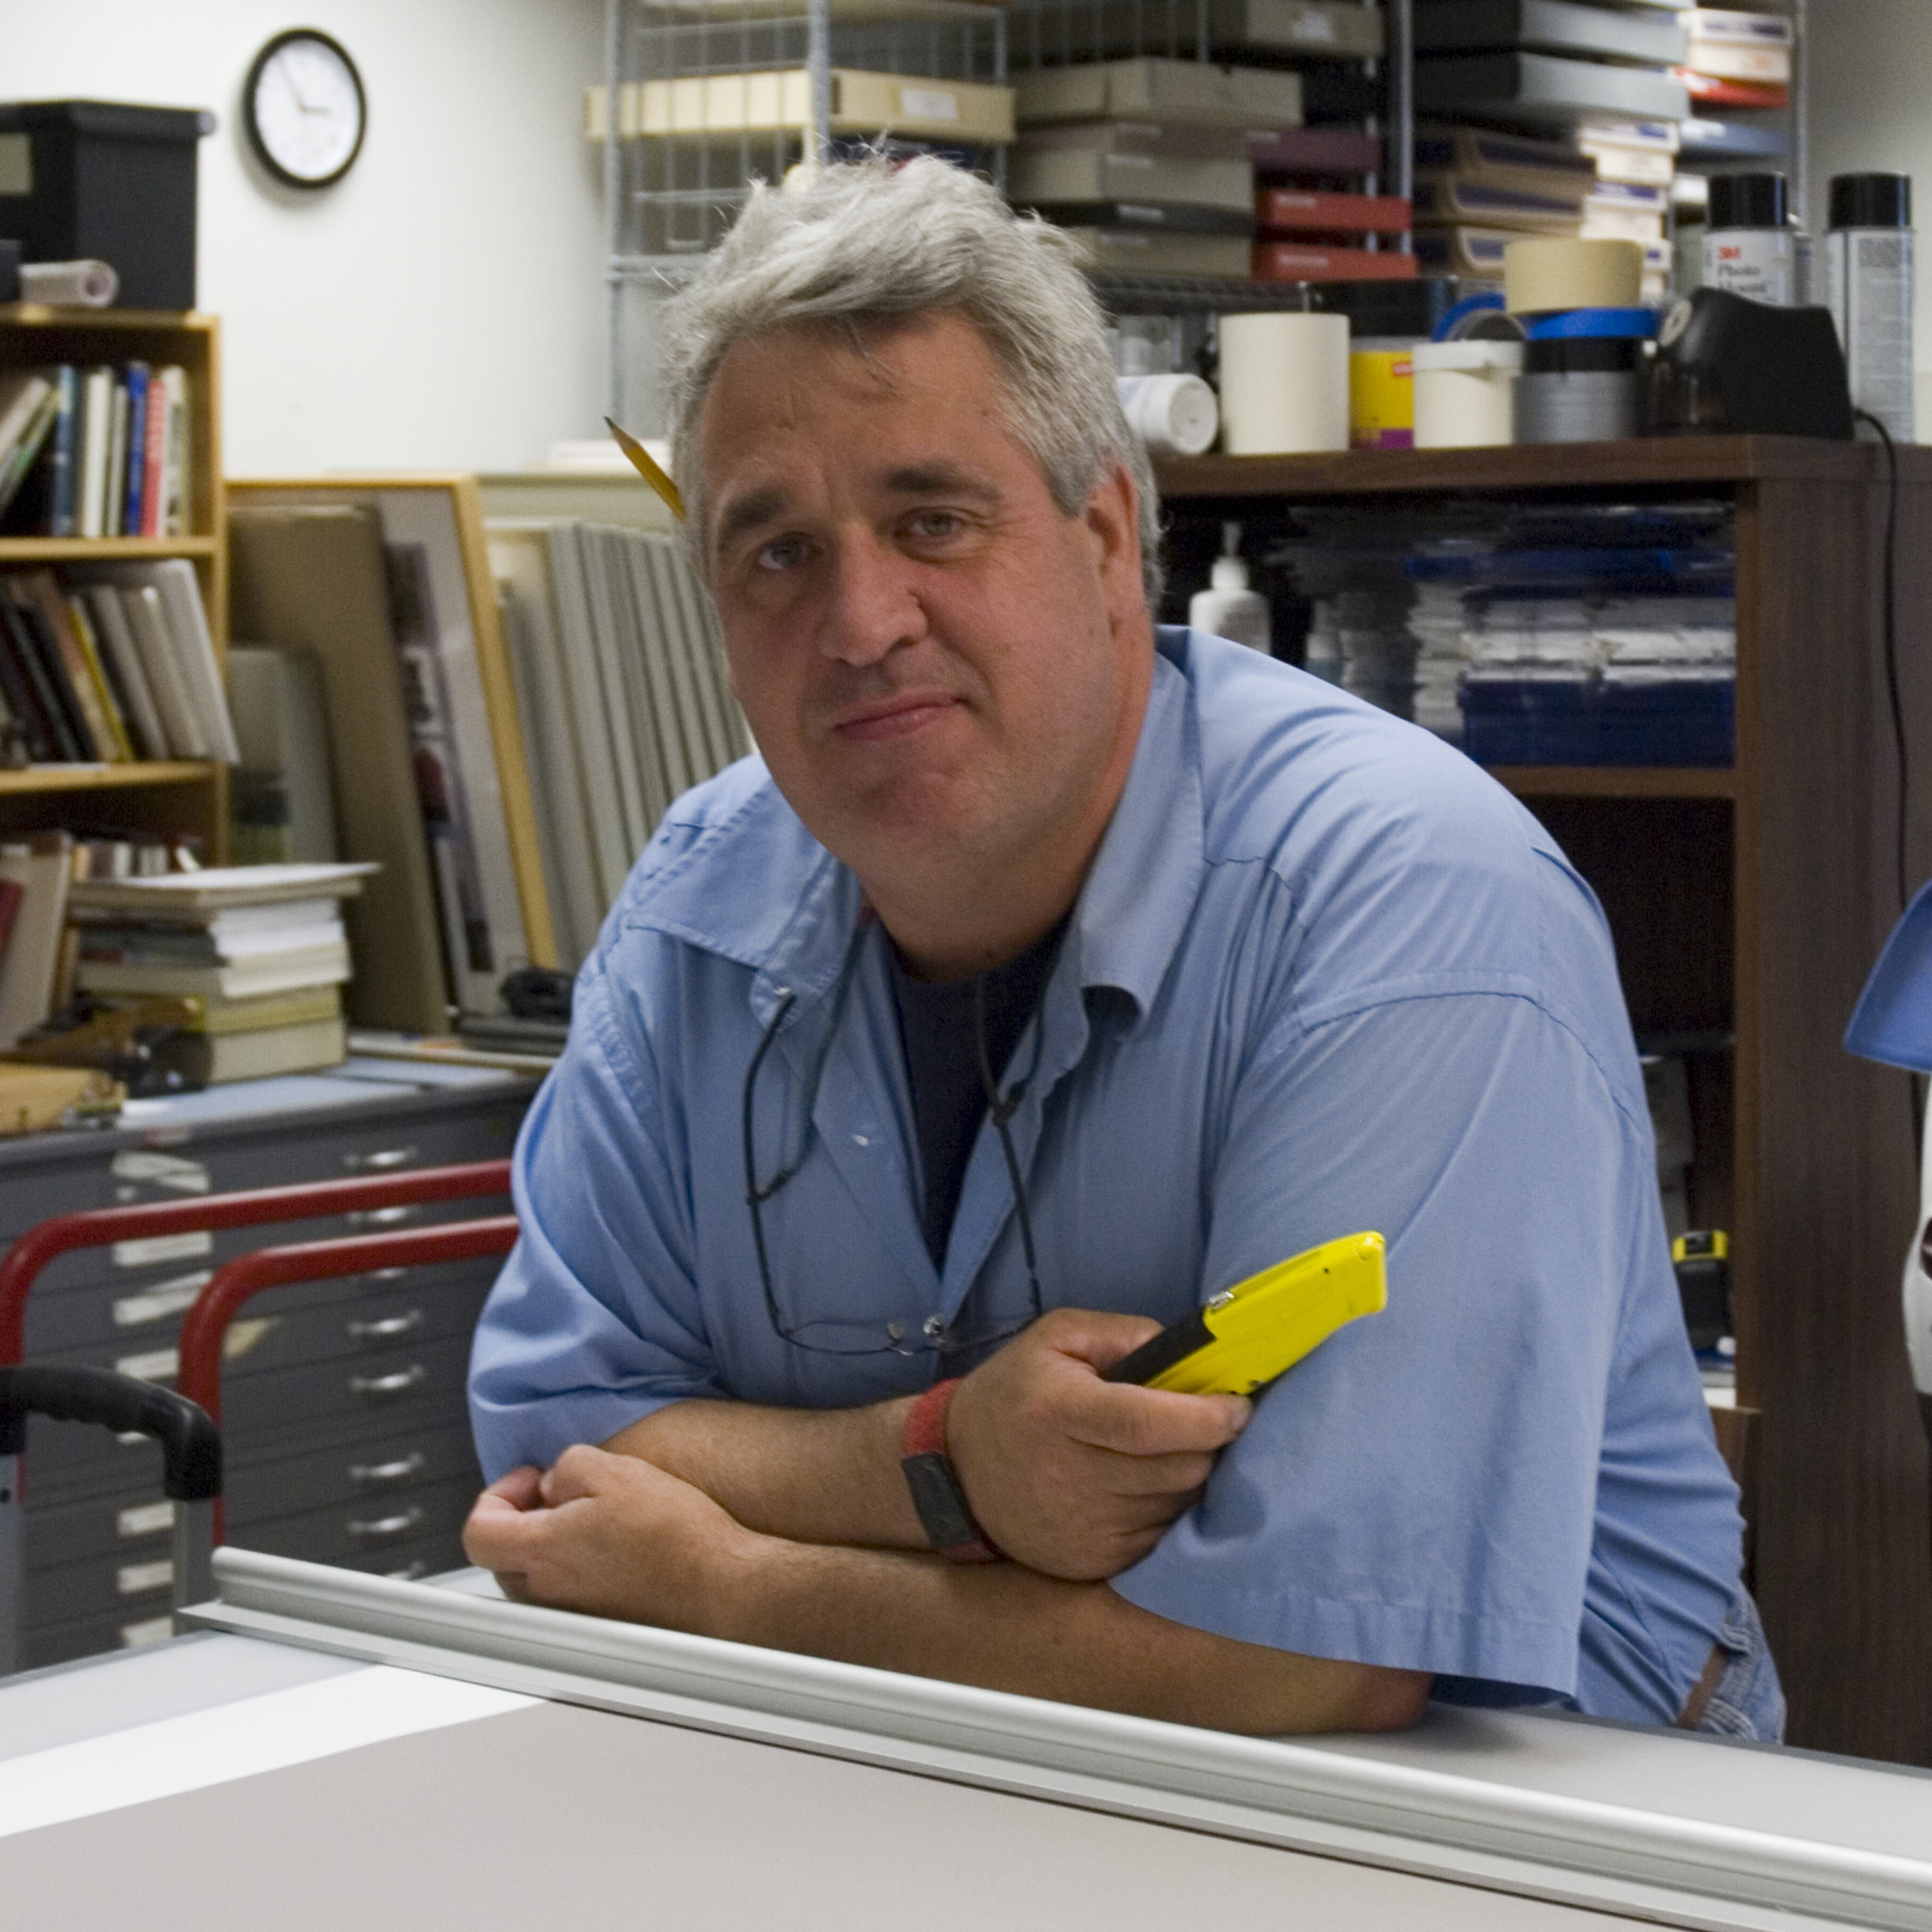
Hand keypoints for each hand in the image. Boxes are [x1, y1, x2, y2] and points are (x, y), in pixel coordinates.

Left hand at [461, 1446, 763, 1633]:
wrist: (719, 1585)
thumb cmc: (672, 1536)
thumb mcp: (615, 1471)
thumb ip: (568, 1468)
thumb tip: (556, 1482)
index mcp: (541, 1551)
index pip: (477, 1531)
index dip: (498, 1495)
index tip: (531, 1479)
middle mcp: (546, 1592)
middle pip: (501, 1555)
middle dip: (521, 1518)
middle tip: (559, 1494)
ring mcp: (570, 1614)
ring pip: (533, 1576)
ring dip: (548, 1544)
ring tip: (593, 1518)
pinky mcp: (598, 1624)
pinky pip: (565, 1593)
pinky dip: (575, 1567)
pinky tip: (615, 1547)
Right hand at [944, 1309, 1250, 1581]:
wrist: (956, 1471)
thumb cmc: (1016, 1391)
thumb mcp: (1056, 1337)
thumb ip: (1123, 1334)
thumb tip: (1188, 1354)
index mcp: (1058, 1411)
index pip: (1147, 1424)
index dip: (1205, 1418)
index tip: (1239, 1408)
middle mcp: (1067, 1475)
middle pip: (1174, 1469)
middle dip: (1206, 1445)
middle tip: (1205, 1426)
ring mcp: (1079, 1527)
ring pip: (1174, 1506)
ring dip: (1187, 1478)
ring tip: (1169, 1453)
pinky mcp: (1088, 1563)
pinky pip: (1157, 1538)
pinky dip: (1165, 1510)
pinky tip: (1146, 1486)